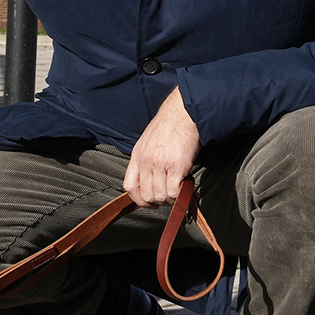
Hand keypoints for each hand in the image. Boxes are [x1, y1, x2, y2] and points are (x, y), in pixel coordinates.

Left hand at [124, 86, 201, 206]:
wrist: (183, 114)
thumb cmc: (169, 126)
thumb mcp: (148, 142)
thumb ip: (146, 160)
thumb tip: (149, 180)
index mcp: (137, 156)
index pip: (129, 186)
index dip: (138, 199)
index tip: (148, 201)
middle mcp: (146, 161)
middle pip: (146, 195)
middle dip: (157, 201)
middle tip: (168, 197)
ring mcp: (160, 165)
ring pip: (160, 196)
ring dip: (170, 198)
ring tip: (178, 190)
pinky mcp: (176, 167)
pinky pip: (174, 191)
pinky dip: (180, 195)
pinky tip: (185, 186)